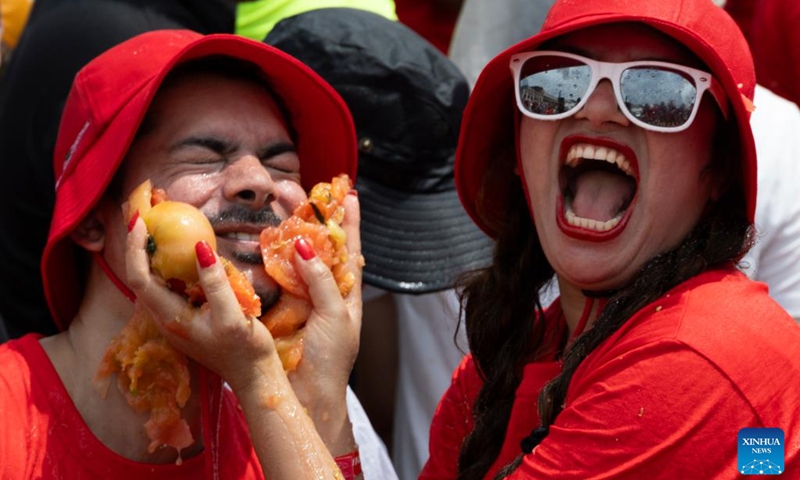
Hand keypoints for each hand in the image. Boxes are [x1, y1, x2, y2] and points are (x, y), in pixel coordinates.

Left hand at [125, 216, 280, 390]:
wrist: (255, 378)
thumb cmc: (246, 349)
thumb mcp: (233, 316)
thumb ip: (215, 284)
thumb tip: (200, 249)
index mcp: (171, 318)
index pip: (140, 277)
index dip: (135, 248)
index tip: (141, 219)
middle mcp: (166, 317)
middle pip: (140, 273)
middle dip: (139, 240)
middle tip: (146, 208)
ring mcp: (175, 317)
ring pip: (153, 277)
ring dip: (151, 247)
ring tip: (158, 218)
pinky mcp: (187, 315)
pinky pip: (169, 282)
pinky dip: (168, 259)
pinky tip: (181, 245)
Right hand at [288, 191, 362, 451]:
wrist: (305, 396)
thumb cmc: (329, 359)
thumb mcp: (335, 316)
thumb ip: (321, 280)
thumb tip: (304, 247)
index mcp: (346, 295)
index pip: (350, 251)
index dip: (350, 223)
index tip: (350, 194)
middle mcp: (323, 293)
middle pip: (318, 248)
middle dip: (310, 219)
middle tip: (296, 193)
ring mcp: (298, 299)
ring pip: (293, 259)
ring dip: (286, 233)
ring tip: (279, 205)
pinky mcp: (275, 308)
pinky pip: (272, 278)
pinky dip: (267, 258)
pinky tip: (260, 240)